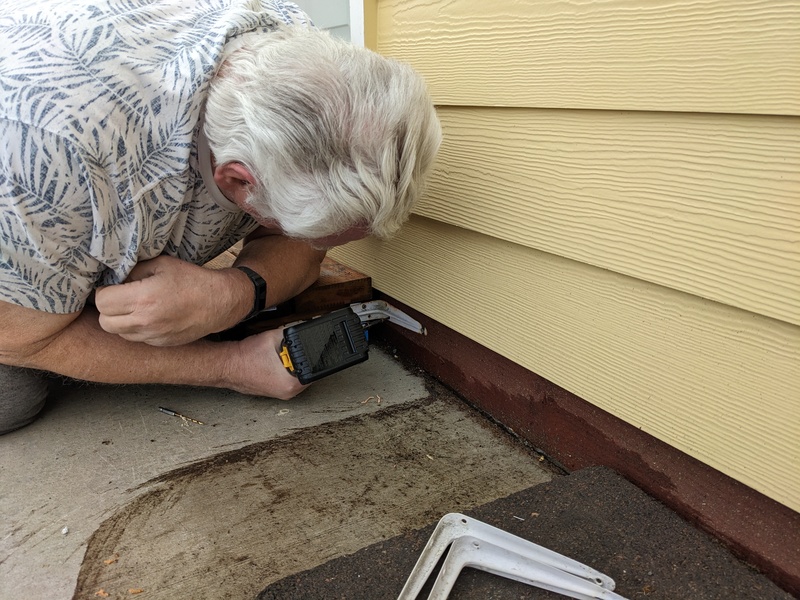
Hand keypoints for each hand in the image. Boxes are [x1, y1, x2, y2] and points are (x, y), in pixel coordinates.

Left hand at [95, 256, 247, 345]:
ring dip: (120, 320)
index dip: (105, 291)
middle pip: (104, 321)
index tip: (114, 286)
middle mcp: (145, 321)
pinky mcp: (160, 343)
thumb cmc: (191, 279)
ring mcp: (153, 335)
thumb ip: (134, 270)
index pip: (102, 301)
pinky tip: (149, 316)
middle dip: (108, 308)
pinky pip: (136, 338)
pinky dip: (136, 328)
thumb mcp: (161, 264)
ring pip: (118, 332)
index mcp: (143, 298)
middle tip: (120, 297)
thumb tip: (115, 276)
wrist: (219, 302)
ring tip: (134, 307)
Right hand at [227, 328, 308, 399]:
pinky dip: (284, 369)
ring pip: (296, 374)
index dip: (315, 354)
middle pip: (307, 371)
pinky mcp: (272, 390)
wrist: (226, 364)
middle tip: (295, 348)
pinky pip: (285, 378)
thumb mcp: (274, 337)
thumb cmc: (246, 356)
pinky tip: (276, 360)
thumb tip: (304, 328)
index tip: (312, 346)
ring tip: (284, 353)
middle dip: (303, 358)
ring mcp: (279, 393)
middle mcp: (287, 392)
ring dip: (294, 363)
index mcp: (292, 384)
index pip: (315, 368)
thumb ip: (292, 333)